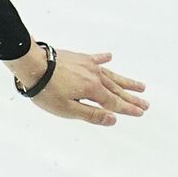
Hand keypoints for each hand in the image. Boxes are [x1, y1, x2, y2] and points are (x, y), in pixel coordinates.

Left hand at [6, 41, 148, 125]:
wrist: (31, 65)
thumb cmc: (46, 90)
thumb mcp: (67, 109)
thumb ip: (91, 114)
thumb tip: (114, 120)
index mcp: (93, 90)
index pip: (114, 103)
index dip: (128, 109)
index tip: (141, 112)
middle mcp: (95, 76)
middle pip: (117, 90)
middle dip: (131, 98)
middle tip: (146, 103)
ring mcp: (87, 65)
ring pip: (111, 75)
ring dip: (125, 81)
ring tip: (140, 86)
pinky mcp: (78, 57)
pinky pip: (95, 58)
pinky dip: (103, 58)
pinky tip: (110, 56)